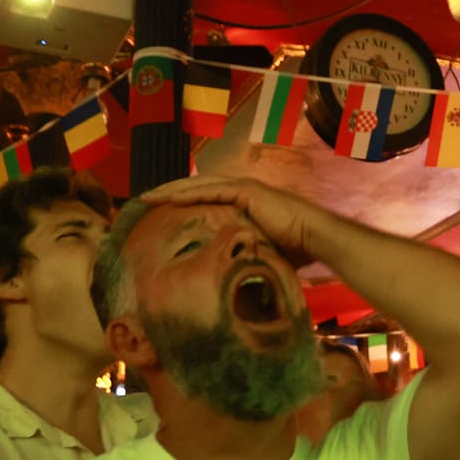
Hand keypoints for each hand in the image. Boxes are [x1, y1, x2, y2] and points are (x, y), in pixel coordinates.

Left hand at [138, 175, 328, 268]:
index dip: (182, 202)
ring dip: (172, 190)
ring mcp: (243, 187)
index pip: (205, 198)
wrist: (314, 238)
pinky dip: (189, 193)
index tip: (160, 211)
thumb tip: (228, 274)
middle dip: (170, 192)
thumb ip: (243, 252)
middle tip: (145, 200)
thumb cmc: (294, 250)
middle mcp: (240, 190)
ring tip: (150, 197)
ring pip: (199, 185)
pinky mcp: (246, 190)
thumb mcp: (260, 251)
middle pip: (196, 187)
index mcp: (242, 202)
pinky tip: (170, 198)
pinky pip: (211, 190)